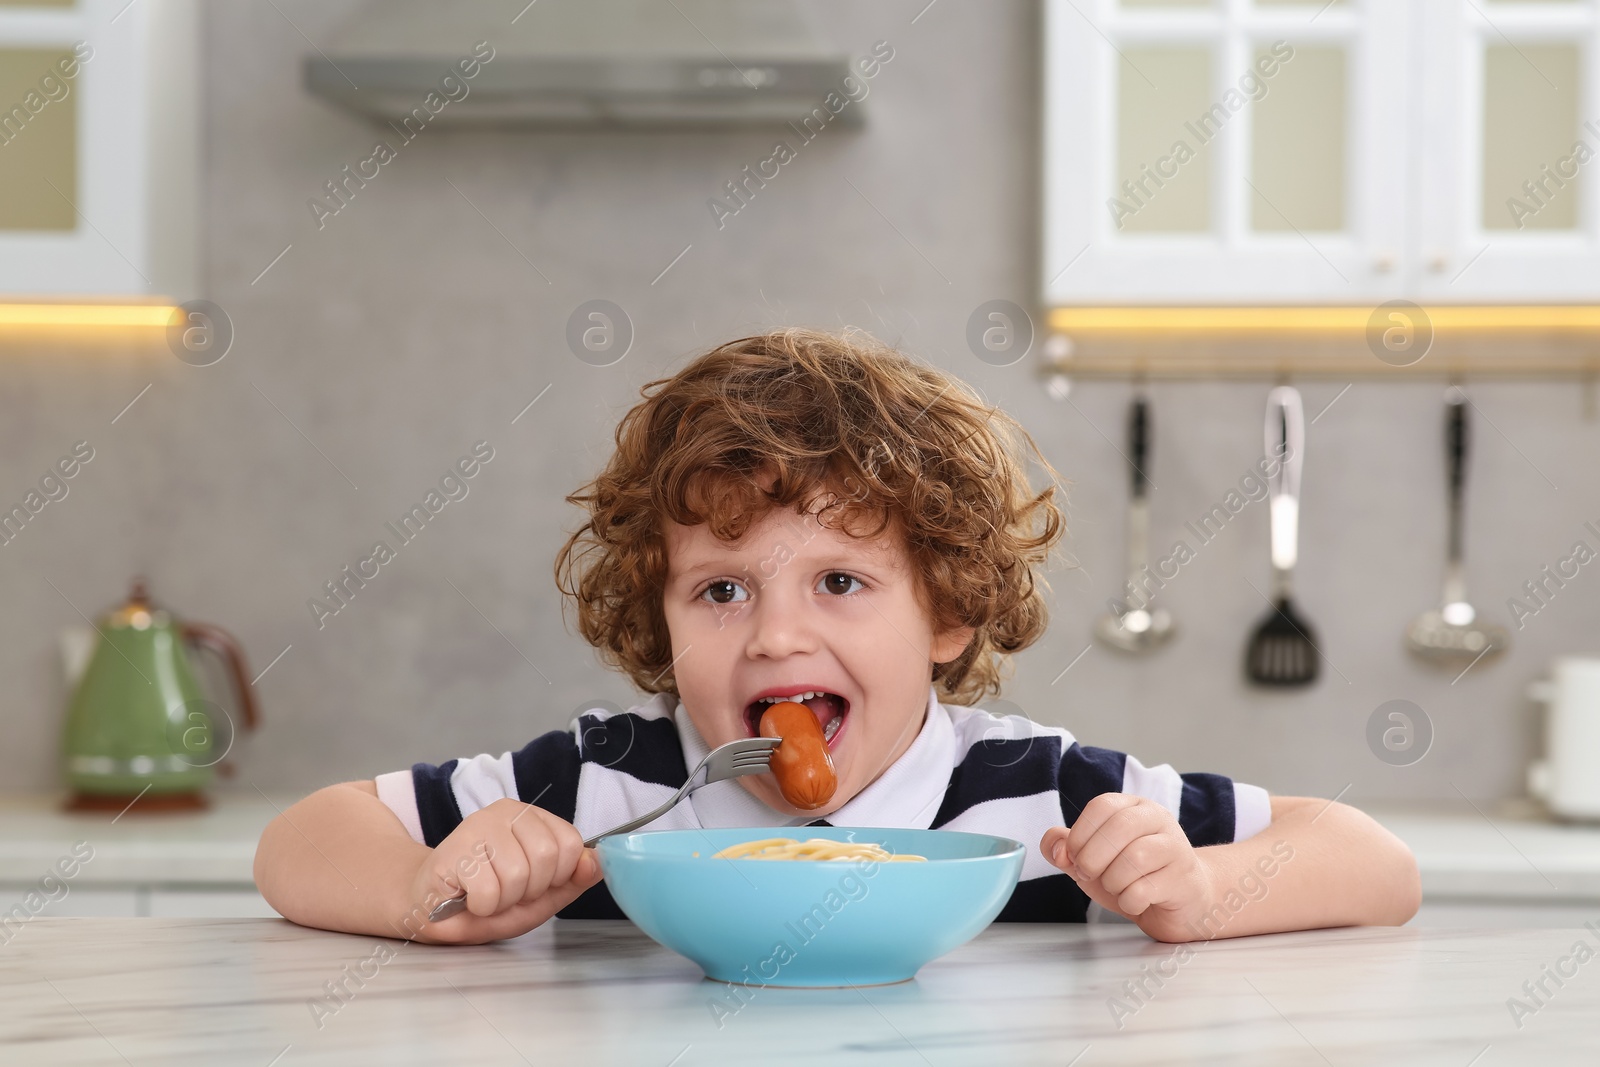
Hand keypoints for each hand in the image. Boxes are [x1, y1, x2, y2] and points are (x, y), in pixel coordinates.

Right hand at [404, 799, 602, 943]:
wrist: (430, 907)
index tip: (535, 885)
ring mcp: (477, 826)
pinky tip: (468, 897)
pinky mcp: (453, 850)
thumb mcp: (539, 896)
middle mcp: (506, 812)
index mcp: (532, 817)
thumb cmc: (487, 899)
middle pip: (548, 857)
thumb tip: (599, 863)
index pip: (572, 844)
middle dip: (531, 890)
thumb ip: (571, 880)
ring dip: (504, 901)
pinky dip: (483, 907)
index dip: (558, 877)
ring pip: (518, 875)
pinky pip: (489, 891)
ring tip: (486, 896)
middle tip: (507, 893)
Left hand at [1041, 793, 1213, 942]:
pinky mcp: (1183, 878)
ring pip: (1135, 858)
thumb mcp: (1093, 859)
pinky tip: (1134, 901)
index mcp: (1133, 807)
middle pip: (1119, 827)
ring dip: (1112, 881)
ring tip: (1115, 888)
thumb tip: (1055, 846)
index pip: (1102, 805)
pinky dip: (1129, 901)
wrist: (1178, 901)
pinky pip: (1145, 889)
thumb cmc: (1133, 875)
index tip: (1073, 856)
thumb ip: (1067, 849)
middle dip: (1092, 858)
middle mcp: (1158, 819)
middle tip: (1088, 875)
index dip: (1080, 833)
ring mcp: (1176, 847)